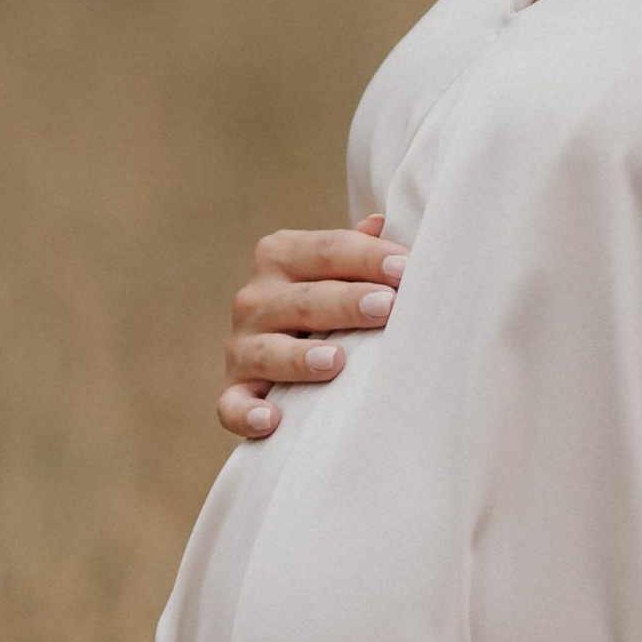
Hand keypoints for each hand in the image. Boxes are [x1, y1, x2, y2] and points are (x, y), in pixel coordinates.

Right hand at [219, 214, 409, 442]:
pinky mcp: (233, 390)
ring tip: (335, 361)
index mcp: (280, 256)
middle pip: (304, 299)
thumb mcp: (337, 271)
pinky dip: (248, 413)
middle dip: (345, 303)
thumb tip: (381, 222)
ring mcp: (241, 346)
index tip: (408, 269)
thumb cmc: (327, 303)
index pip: (328, 250)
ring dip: (299, 357)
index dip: (369, 257)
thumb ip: (356, 249)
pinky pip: (233, 404)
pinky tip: (273, 420)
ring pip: (267, 351)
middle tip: (385, 307)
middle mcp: (254, 298)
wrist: (283, 353)